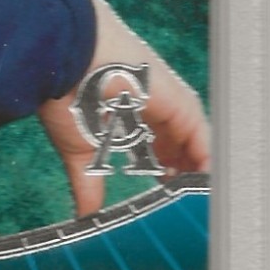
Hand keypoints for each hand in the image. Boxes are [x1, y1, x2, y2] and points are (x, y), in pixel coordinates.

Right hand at [38, 0, 209, 216]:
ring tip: (194, 203)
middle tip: (181, 206)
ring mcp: (170, 101)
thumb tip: (84, 217)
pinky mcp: (181, 103)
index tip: (163, 196)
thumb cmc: (65, 91)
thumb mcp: (79, 148)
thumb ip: (88, 182)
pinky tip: (199, 189)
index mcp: (130, 108)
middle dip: (182, 173)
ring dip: (195, 172)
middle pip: (181, 144)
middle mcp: (154, 103)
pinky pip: (203, 141)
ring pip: (194, 143)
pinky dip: (204, 166)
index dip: (164, 169)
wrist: (68, 53)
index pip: (158, 143)